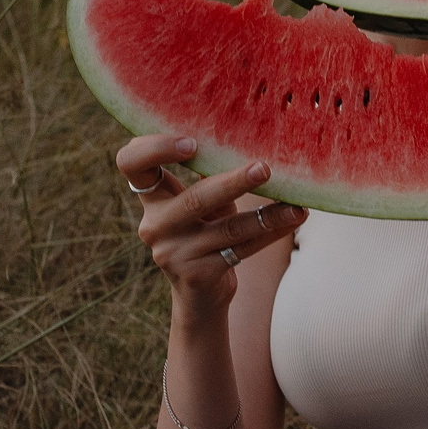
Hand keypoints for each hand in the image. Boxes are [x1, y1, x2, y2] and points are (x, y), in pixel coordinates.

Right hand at [118, 134, 303, 306]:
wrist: (201, 294)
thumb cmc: (204, 232)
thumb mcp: (200, 202)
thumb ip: (208, 173)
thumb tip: (251, 133)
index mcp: (152, 198)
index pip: (131, 164)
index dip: (155, 149)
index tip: (192, 142)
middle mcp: (155, 225)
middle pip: (196, 198)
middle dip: (234, 183)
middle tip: (265, 168)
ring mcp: (173, 253)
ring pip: (229, 229)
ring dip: (268, 215)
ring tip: (297, 205)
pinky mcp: (196, 276)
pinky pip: (242, 249)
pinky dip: (271, 232)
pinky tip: (294, 219)